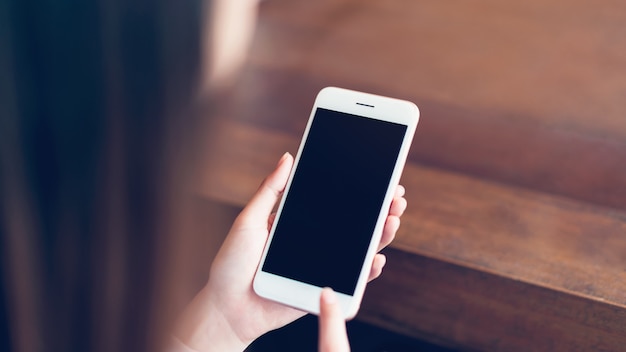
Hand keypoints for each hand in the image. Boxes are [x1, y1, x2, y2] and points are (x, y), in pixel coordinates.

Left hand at [174, 152, 406, 350]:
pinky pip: (351, 280)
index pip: (335, 202)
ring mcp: (321, 265)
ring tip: (392, 220)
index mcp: (299, 221)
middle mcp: (315, 241)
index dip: (358, 190)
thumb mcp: (248, 220)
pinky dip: (368, 271)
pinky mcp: (322, 289)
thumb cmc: (231, 264)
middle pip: (354, 223)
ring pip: (359, 249)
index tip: (380, 176)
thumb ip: (270, 191)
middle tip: (396, 196)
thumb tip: (288, 156)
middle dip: (380, 209)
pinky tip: (377, 259)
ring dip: (380, 235)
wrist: (226, 309)